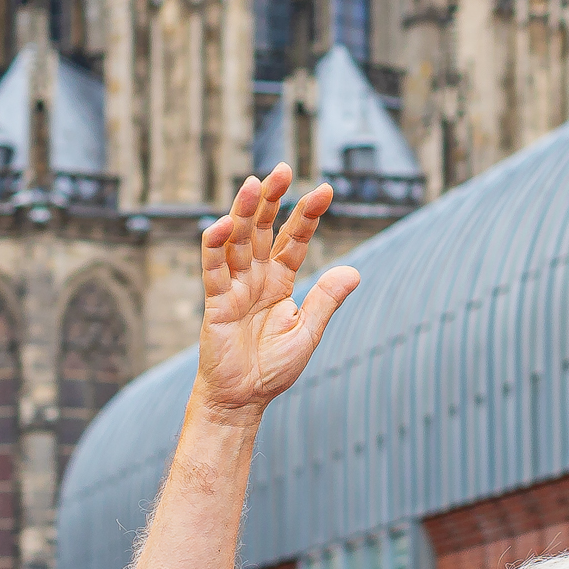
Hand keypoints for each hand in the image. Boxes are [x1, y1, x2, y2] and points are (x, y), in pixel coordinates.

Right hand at [195, 165, 358, 421]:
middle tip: (283, 169)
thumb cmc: (273, 369)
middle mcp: (256, 277)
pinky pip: (214, 268)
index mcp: (280, 282)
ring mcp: (234, 286)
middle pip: (263, 229)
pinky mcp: (216, 301)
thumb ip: (326, 300)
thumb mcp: (307, 332)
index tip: (326, 190)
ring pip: (238, 240)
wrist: (244, 399)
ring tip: (255, 184)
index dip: (308, 215)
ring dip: (245, 212)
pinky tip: (225, 224)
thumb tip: (355, 271)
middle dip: (273, 199)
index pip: (294, 239)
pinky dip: (216, 245)